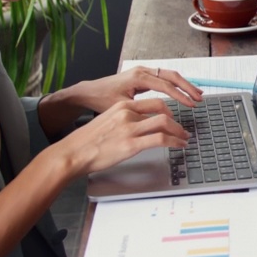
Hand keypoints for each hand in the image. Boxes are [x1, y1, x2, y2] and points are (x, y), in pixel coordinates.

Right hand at [59, 98, 189, 175]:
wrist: (72, 153)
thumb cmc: (87, 142)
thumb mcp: (107, 122)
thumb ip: (124, 120)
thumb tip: (139, 126)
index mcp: (121, 106)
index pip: (153, 102)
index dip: (168, 110)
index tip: (173, 117)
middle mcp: (127, 114)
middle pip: (162, 109)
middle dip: (177, 119)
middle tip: (182, 128)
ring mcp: (130, 129)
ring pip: (165, 123)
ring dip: (179, 131)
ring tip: (184, 138)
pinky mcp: (131, 144)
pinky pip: (161, 139)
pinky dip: (175, 142)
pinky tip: (179, 145)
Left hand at [74, 66, 203, 113]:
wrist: (89, 92)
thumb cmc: (102, 99)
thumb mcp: (121, 107)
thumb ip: (142, 111)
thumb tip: (160, 119)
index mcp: (138, 77)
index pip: (166, 86)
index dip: (180, 96)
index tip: (191, 105)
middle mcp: (142, 71)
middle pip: (172, 76)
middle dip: (188, 87)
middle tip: (199, 98)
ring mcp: (143, 71)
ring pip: (169, 75)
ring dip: (184, 84)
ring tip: (196, 94)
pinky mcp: (143, 75)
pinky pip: (164, 77)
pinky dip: (176, 84)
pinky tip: (182, 91)